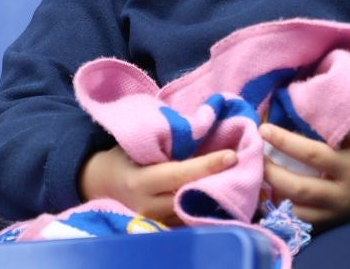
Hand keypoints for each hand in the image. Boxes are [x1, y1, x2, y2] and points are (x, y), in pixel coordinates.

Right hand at [79, 145, 235, 226]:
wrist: (105, 181)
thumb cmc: (124, 155)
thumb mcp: (140, 143)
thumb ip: (168, 141)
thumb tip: (203, 125)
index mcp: (141, 182)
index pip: (180, 175)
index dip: (207, 166)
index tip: (232, 156)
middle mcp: (149, 205)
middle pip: (191, 194)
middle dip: (218, 181)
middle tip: (245, 164)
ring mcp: (156, 219)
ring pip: (193, 208)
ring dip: (216, 193)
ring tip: (240, 175)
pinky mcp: (164, 225)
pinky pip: (190, 214)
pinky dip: (207, 201)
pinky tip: (224, 188)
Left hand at [259, 122, 349, 227]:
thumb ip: (333, 129)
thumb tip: (298, 117)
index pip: (312, 154)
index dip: (285, 141)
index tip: (265, 129)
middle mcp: (342, 193)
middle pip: (299, 188)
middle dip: (271, 172)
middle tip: (256, 156)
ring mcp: (338, 212)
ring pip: (299, 211)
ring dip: (277, 194)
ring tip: (264, 175)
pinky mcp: (335, 224)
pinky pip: (306, 222)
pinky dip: (289, 209)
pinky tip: (279, 193)